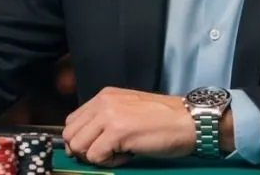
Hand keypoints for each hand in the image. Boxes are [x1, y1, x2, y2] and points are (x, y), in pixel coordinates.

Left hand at [62, 87, 195, 166]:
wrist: (188, 121)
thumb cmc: (164, 120)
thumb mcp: (128, 111)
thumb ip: (105, 120)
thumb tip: (84, 143)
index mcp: (105, 96)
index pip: (72, 122)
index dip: (81, 141)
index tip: (96, 149)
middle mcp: (104, 102)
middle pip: (71, 135)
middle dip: (85, 151)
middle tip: (108, 153)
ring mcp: (109, 115)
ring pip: (78, 146)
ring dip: (96, 156)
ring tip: (119, 152)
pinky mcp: (118, 131)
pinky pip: (96, 156)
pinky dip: (110, 162)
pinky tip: (128, 154)